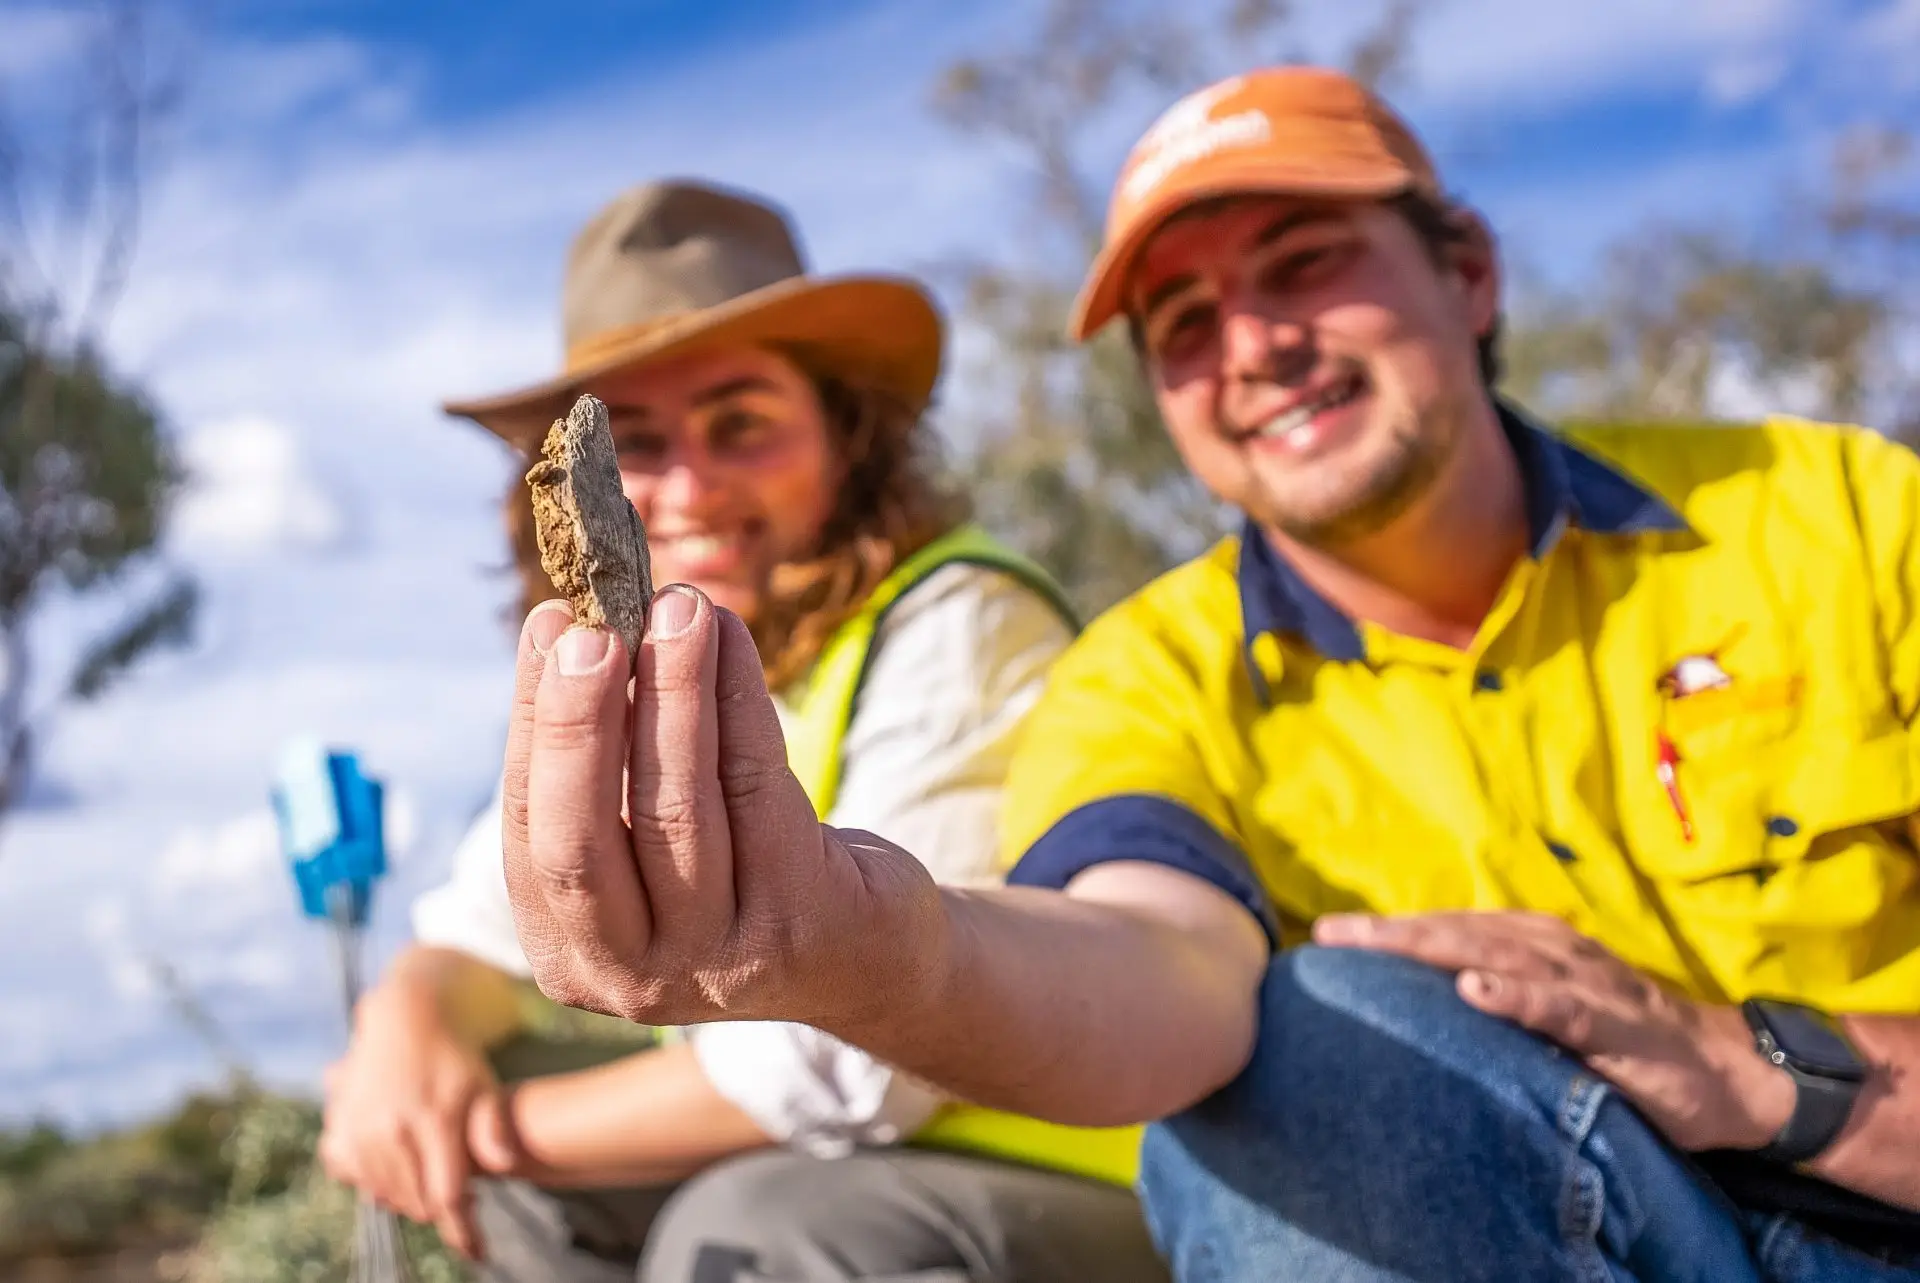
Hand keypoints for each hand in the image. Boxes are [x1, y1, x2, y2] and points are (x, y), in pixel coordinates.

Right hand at [318, 990, 521, 1259]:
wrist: (404, 1020)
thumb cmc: (454, 1059)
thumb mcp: (484, 1086)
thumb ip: (493, 1127)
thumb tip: (506, 1163)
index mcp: (434, 1121)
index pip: (447, 1196)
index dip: (462, 1229)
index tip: (479, 1251)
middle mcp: (393, 1129)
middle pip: (417, 1202)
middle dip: (442, 1209)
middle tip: (464, 1195)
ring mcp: (361, 1129)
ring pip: (386, 1194)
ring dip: (410, 1197)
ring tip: (433, 1175)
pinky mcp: (339, 1127)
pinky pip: (352, 1175)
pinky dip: (372, 1179)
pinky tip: (394, 1164)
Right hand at [502, 589, 944, 1032]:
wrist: (868, 958)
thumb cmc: (740, 878)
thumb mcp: (655, 844)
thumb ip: (608, 768)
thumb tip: (573, 631)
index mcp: (572, 957)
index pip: (532, 833)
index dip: (534, 724)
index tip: (548, 627)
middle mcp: (633, 978)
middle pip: (582, 844)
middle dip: (580, 726)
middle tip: (591, 631)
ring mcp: (719, 962)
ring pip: (677, 809)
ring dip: (674, 693)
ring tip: (678, 607)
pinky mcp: (800, 921)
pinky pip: (757, 788)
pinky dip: (741, 699)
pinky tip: (731, 638)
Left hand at [1313, 910, 1793, 1151]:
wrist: (1726, 1074)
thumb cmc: (1624, 1044)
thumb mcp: (1550, 1016)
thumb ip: (1497, 1002)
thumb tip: (1419, 1008)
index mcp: (1530, 945)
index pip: (1446, 930)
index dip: (1386, 931)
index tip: (1323, 936)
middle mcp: (1550, 949)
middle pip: (1455, 932)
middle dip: (1389, 932)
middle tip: (1328, 935)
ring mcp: (1583, 982)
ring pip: (1495, 953)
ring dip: (1432, 947)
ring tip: (1374, 944)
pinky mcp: (1615, 1022)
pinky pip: (1558, 1004)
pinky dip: (1516, 995)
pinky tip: (1475, 990)